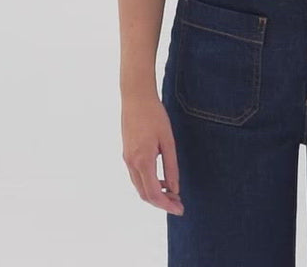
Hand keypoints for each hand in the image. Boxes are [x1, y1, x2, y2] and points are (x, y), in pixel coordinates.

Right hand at [122, 94, 184, 215]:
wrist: (136, 97)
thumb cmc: (154, 115)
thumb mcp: (168, 140)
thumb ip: (171, 166)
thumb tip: (174, 189)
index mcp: (142, 160)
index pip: (153, 193)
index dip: (166, 205)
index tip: (180, 209)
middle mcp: (131, 163)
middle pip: (144, 194)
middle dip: (161, 202)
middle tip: (179, 203)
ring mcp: (126, 159)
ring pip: (139, 186)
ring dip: (154, 193)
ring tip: (172, 192)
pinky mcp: (126, 153)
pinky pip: (136, 176)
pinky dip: (148, 183)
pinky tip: (161, 179)